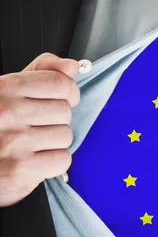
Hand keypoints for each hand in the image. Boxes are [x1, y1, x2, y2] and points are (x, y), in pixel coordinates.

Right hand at [0, 53, 80, 207]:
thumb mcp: (8, 91)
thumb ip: (41, 73)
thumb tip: (71, 66)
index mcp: (4, 88)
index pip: (59, 83)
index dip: (68, 92)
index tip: (63, 99)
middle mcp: (8, 112)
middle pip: (65, 111)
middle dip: (56, 120)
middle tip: (35, 127)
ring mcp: (14, 142)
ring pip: (65, 136)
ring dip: (53, 143)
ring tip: (31, 144)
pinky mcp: (20, 170)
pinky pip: (62, 160)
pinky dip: (52, 163)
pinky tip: (33, 160)